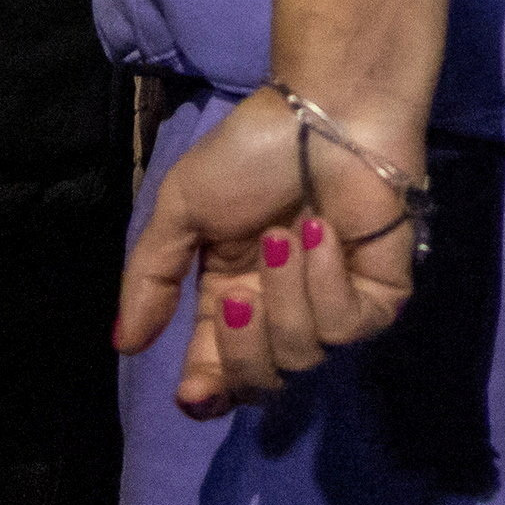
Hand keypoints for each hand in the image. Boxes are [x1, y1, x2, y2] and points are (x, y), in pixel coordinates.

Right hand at [114, 85, 430, 417]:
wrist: (324, 111)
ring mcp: (332, 305)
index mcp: (232, 297)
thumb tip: (124, 345)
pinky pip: (349, 326)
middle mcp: (282, 311)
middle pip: (260, 382)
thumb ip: (151, 279)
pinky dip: (327, 283)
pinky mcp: (379, 296)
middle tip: (238, 298)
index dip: (205, 394)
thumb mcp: (181, 210)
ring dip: (287, 296)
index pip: (217, 372)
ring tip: (284, 236)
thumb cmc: (252, 154)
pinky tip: (322, 234)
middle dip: (244, 350)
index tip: (190, 393)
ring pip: (303, 355)